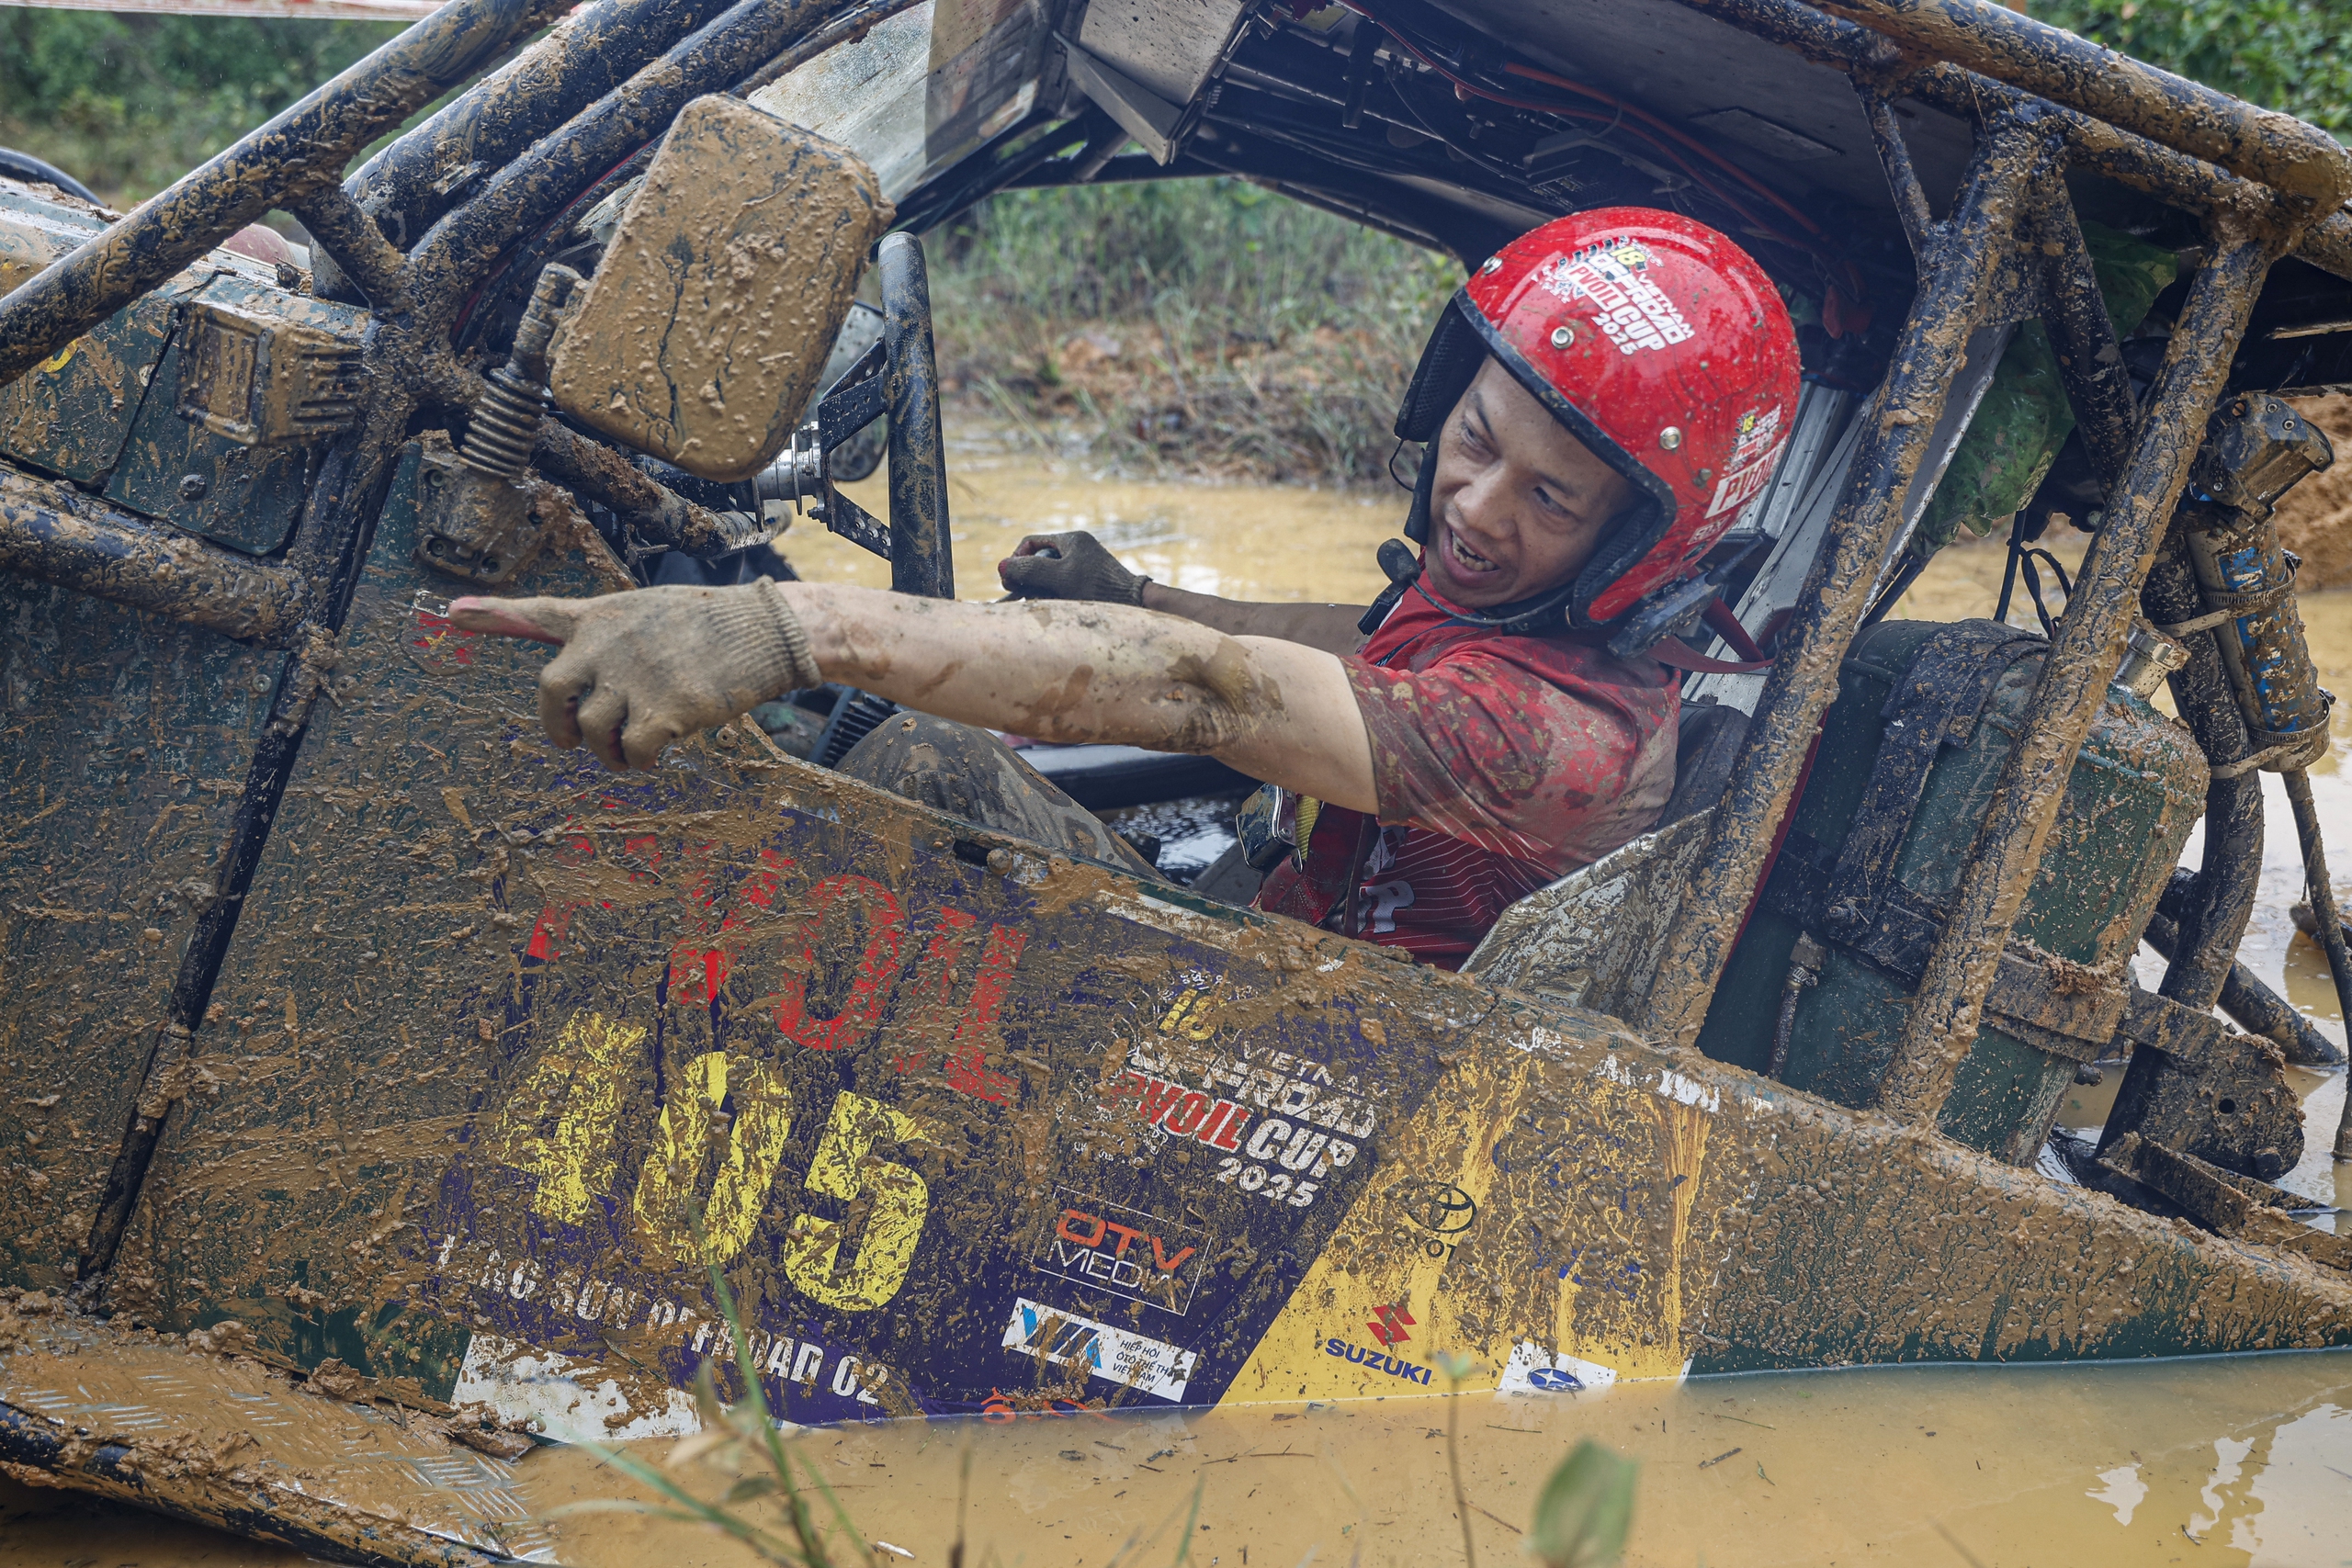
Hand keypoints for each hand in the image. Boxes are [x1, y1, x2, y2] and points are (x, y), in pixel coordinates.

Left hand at [449, 583, 820, 769]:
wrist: (763, 630)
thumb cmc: (708, 624)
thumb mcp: (644, 612)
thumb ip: (600, 632)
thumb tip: (567, 649)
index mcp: (601, 618)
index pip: (537, 615)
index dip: (492, 616)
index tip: (451, 615)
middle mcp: (607, 645)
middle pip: (549, 693)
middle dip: (557, 726)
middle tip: (577, 741)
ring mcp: (633, 678)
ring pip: (592, 732)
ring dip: (608, 752)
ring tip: (633, 749)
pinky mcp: (664, 710)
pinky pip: (633, 752)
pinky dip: (640, 761)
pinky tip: (660, 751)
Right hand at [997, 531, 1147, 604]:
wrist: (1134, 604)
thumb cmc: (1098, 588)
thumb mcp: (1060, 577)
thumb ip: (1030, 570)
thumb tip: (1001, 566)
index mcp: (1072, 539)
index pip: (1031, 543)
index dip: (1015, 560)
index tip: (1008, 579)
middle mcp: (1078, 550)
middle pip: (1038, 561)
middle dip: (1028, 579)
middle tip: (1019, 593)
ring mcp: (1083, 567)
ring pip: (1048, 577)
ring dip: (1040, 590)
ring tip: (1042, 602)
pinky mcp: (1088, 583)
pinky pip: (1062, 587)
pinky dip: (1054, 597)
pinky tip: (1055, 607)